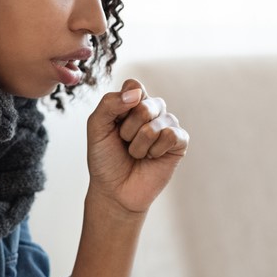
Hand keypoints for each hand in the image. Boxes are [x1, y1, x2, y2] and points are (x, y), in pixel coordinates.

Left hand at [86, 79, 187, 214]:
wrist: (114, 190)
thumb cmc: (105, 158)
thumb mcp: (96, 127)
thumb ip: (109, 104)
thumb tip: (136, 94)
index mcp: (133, 102)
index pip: (134, 85)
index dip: (122, 105)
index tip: (114, 124)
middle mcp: (153, 110)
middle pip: (145, 105)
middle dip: (128, 130)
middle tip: (124, 143)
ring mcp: (168, 125)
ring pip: (155, 124)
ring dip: (139, 145)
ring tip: (136, 154)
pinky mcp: (180, 142)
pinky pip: (171, 135)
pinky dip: (155, 150)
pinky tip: (152, 158)